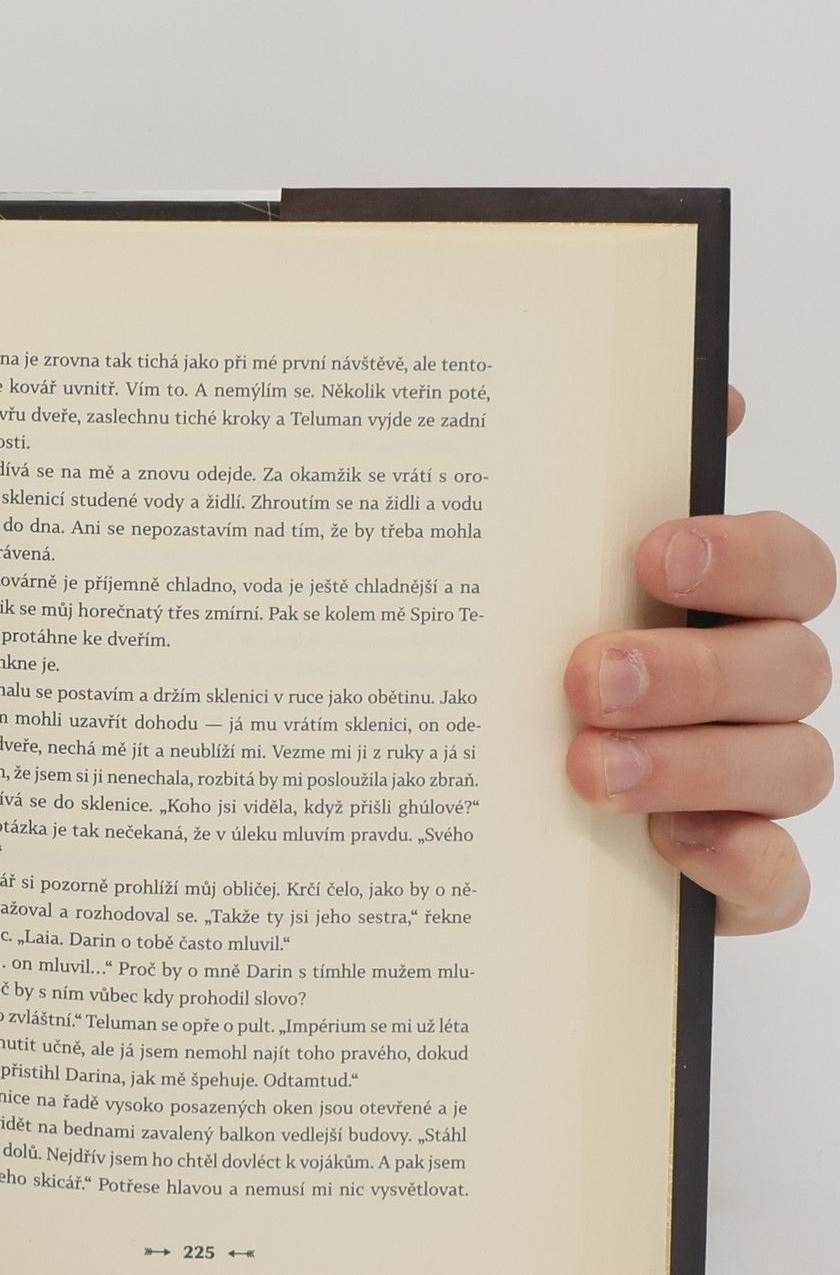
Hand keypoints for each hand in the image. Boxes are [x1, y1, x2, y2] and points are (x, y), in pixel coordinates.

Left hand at [565, 388, 834, 932]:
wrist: (484, 810)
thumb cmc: (528, 667)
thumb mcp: (538, 579)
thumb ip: (604, 490)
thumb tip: (702, 393)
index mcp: (728, 608)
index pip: (789, 565)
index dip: (738, 556)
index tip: (650, 556)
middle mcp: (755, 692)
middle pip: (788, 666)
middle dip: (692, 670)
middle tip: (587, 678)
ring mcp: (752, 790)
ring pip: (790, 767)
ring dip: (693, 764)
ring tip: (588, 768)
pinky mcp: (735, 880)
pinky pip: (778, 882)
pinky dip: (739, 865)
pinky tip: (674, 848)